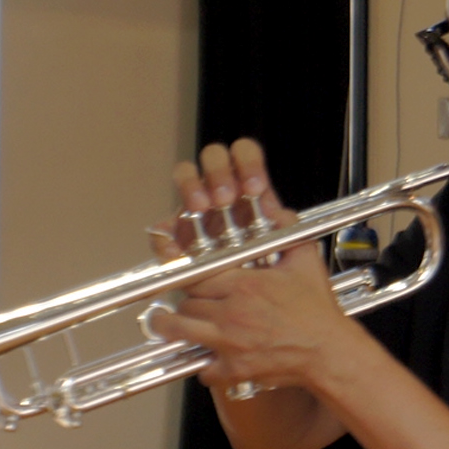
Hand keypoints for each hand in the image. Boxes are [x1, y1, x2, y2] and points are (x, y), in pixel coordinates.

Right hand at [152, 137, 295, 260]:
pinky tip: (177, 252)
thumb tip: (283, 216)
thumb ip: (285, 227)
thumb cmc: (265, 265)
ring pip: (185, 174)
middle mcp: (219, 188)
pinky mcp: (174, 232)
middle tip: (226, 198)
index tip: (254, 188)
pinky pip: (162, 228)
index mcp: (247, 185)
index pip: (244, 153)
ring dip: (192, 185)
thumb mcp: (284, 244)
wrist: (246, 295)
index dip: (248, 163)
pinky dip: (167, 239)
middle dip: (219, 173)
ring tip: (202, 206)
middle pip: (213, 156)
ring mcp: (195, 205)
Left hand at [153, 139, 355, 396]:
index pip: (195, 277)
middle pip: (186, 304)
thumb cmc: (318, 312)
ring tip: (170, 326)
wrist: (329, 350)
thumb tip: (279, 211)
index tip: (186, 280)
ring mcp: (230, 343)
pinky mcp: (235, 369)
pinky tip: (208, 358)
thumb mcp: (306, 262)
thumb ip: (288, 231)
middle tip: (189, 303)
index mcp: (244, 285)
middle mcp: (231, 314)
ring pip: (181, 332)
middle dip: (185, 303)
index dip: (188, 278)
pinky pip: (203, 369)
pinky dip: (203, 366)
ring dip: (174, 329)